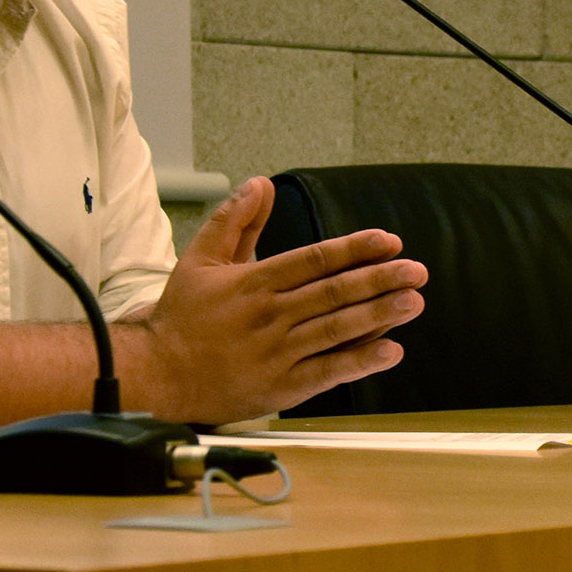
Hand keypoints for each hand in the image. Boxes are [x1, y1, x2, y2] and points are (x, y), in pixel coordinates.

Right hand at [137, 178, 427, 423]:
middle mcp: (269, 316)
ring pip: (336, 330)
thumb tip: (259, 183)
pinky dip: (360, 362)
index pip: (314, 260)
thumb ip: (235, 220)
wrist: (155, 375)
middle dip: (379, 280)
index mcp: (253, 283)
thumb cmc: (181, 317)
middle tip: (416, 271)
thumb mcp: (201, 260)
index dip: (354, 249)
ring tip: (412, 302)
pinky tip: (391, 352)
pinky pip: (327, 373)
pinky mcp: (280, 387)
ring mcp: (276, 353)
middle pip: (333, 293)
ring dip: (379, 315)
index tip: (388, 241)